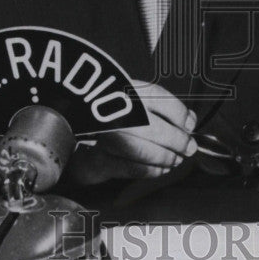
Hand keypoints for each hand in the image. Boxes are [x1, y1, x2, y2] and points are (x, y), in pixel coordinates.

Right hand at [66, 81, 197, 184]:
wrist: (69, 142)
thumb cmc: (108, 124)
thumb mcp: (133, 109)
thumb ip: (161, 111)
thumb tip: (189, 120)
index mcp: (121, 90)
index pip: (156, 95)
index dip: (178, 112)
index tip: (189, 124)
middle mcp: (109, 109)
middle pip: (151, 124)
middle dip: (176, 139)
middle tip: (187, 147)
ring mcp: (101, 136)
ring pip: (140, 146)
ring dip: (164, 156)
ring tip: (175, 159)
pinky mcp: (96, 160)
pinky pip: (130, 167)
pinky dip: (151, 169)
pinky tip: (160, 168)